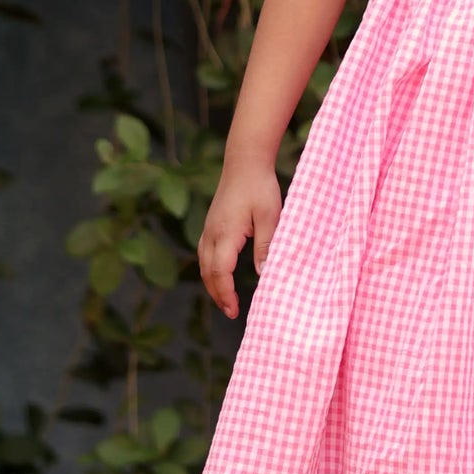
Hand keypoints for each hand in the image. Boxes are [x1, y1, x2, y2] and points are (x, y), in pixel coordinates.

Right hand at [197, 164, 281, 318]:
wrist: (244, 162)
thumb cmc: (260, 187)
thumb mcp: (270, 217)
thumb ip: (266, 245)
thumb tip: (264, 274)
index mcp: (225, 234)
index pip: (220, 272)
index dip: (225, 294)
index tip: (234, 310)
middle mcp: (212, 233)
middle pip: (207, 272)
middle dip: (218, 294)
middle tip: (231, 312)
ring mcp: (209, 228)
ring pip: (203, 264)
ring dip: (212, 284)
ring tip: (226, 300)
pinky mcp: (211, 224)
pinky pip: (205, 253)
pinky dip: (210, 270)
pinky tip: (220, 275)